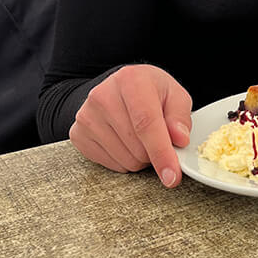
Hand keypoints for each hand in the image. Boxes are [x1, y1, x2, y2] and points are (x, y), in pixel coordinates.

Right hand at [69, 64, 191, 187]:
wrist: (121, 89)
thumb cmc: (151, 92)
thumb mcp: (175, 95)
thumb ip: (180, 117)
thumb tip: (179, 139)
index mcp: (131, 80)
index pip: (146, 123)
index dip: (161, 152)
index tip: (172, 176)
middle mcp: (103, 96)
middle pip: (136, 147)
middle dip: (155, 153)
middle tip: (159, 139)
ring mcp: (86, 116)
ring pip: (125, 160)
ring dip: (141, 158)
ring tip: (141, 138)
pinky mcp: (77, 134)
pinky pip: (110, 165)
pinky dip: (124, 161)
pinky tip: (125, 142)